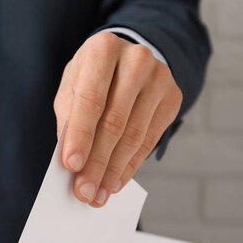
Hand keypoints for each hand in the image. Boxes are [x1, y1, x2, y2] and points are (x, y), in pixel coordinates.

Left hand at [54, 32, 181, 206]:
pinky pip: (149, 141)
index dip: (81, 135)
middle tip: (84, 191)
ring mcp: (159, 78)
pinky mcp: (173, 98)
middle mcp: (136, 59)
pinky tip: (115, 182)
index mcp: (103, 49)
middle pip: (114, 121)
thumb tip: (72, 163)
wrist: (128, 59)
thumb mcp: (72, 87)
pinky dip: (130, 166)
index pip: (91, 99)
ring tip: (98, 194)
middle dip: (97, 162)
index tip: (71, 166)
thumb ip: (69, 119)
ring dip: (113, 171)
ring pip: (134, 136)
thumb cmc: (92, 77)